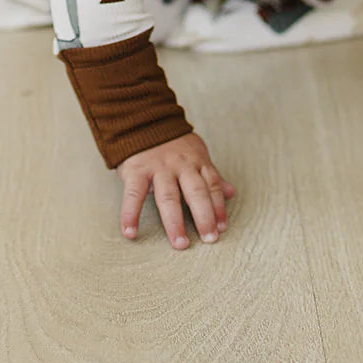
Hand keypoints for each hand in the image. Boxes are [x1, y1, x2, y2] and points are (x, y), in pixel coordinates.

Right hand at [117, 134, 236, 250]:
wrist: (141, 118)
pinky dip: (130, 215)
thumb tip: (232, 193)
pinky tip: (130, 232)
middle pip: (195, 193)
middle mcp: (180, 165)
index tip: (221, 228)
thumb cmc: (171, 142)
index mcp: (197, 161)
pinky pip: (134, 195)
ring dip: (175, 222)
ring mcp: (158, 167)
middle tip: (209, 239)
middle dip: (204, 217)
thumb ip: (211, 175)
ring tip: (180, 243)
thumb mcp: (196, 153)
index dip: (218, 208)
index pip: (212, 186)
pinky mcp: (136, 170)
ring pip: (169, 197)